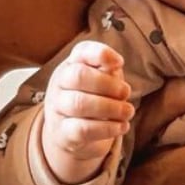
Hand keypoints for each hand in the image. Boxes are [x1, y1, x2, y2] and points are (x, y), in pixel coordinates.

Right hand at [42, 41, 134, 184]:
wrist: (70, 134)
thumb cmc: (93, 98)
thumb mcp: (102, 80)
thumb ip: (108, 70)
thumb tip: (115, 65)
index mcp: (71, 64)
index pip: (81, 51)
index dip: (102, 54)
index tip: (120, 63)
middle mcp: (59, 83)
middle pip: (78, 76)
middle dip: (109, 84)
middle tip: (126, 93)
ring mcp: (57, 109)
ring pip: (79, 103)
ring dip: (111, 107)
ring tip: (128, 112)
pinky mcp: (62, 133)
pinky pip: (82, 129)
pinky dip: (107, 128)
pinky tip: (121, 126)